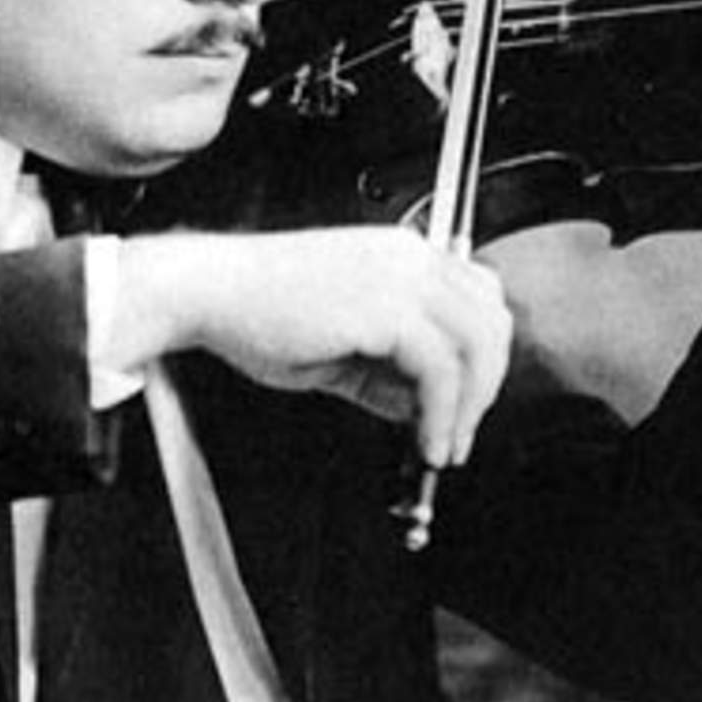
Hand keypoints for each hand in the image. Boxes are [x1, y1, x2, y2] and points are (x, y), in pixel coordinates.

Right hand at [118, 225, 511, 467]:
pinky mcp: (386, 308)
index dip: (483, 355)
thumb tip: (420, 409)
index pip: (480, 296)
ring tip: (442, 448)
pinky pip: (442, 370)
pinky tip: (423, 443)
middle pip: (492, 319)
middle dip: (486, 386)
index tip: (465, 404)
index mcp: (402, 253)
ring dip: (470, 407)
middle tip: (459, 436)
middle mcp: (411, 256)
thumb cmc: (259, 311)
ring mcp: (402, 277)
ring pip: (478, 344)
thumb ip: (386, 371)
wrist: (209, 290)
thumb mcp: (340, 344)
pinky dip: (442, 416)